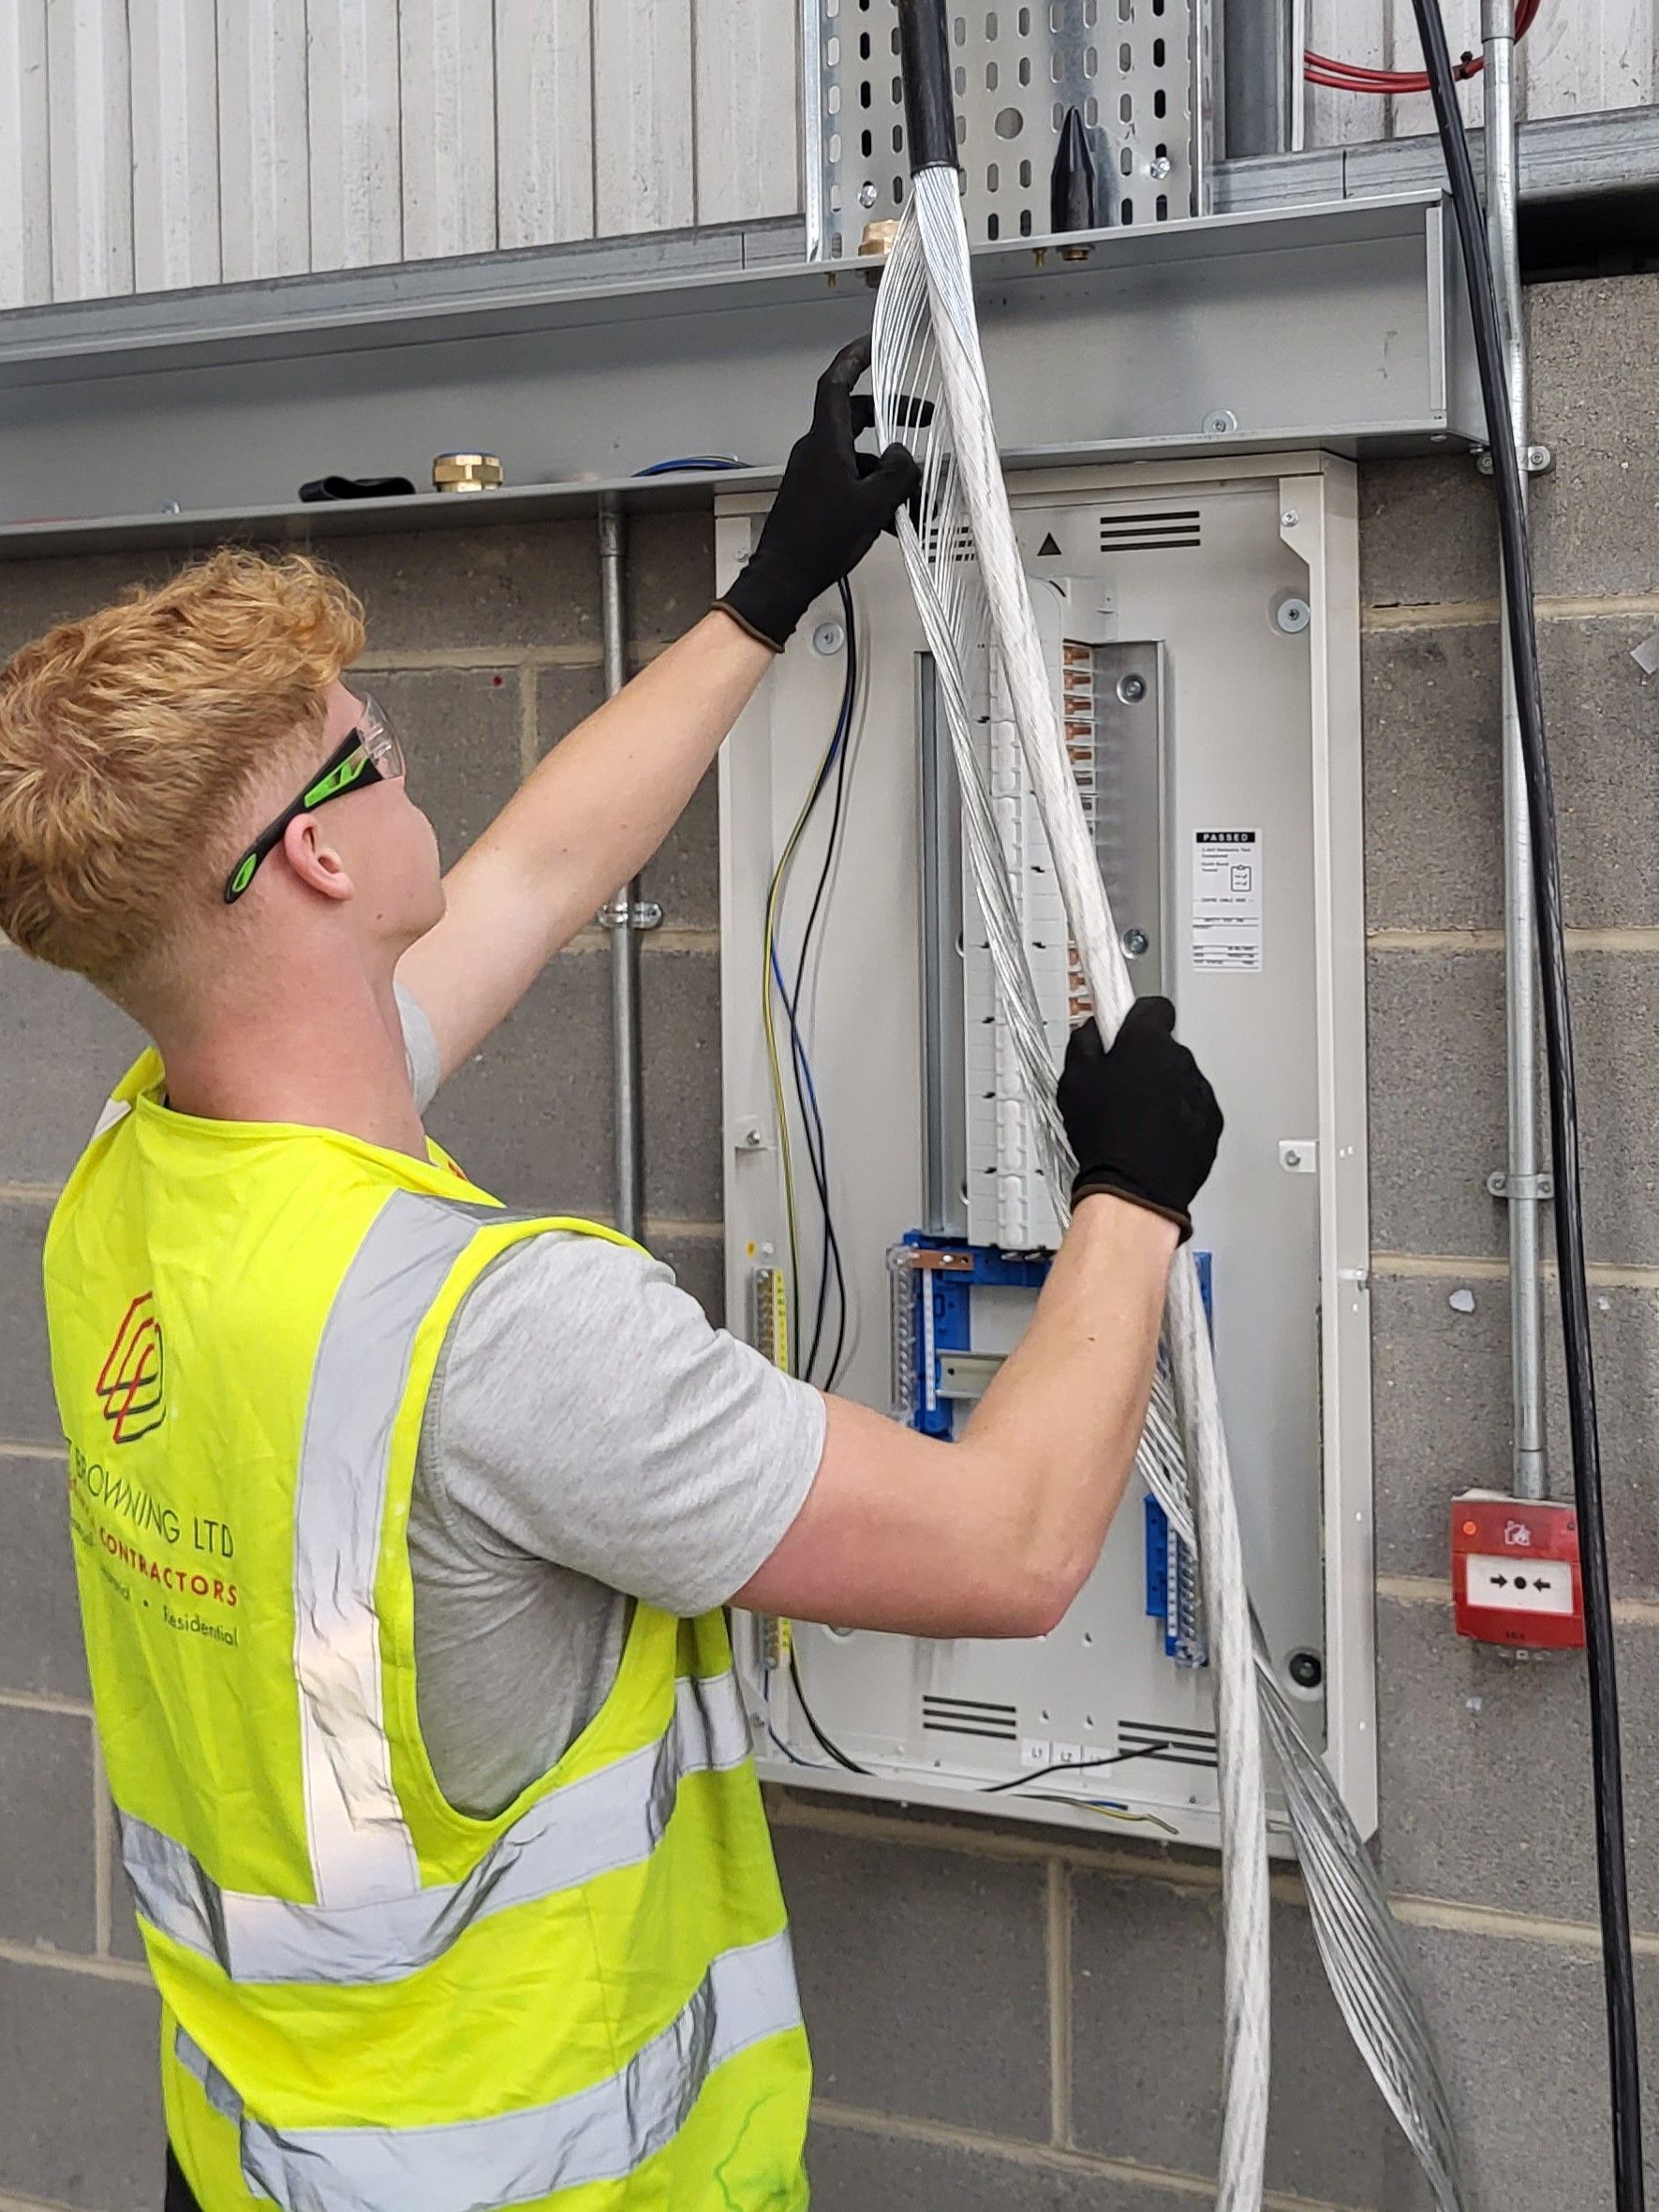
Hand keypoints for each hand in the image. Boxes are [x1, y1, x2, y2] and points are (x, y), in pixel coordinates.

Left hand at [715, 336, 920, 650]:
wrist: (783, 580)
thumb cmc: (818, 544)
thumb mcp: (873, 506)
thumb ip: (897, 473)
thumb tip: (904, 456)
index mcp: (826, 443)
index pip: (836, 383)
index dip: (854, 358)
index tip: (873, 344)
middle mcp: (817, 451)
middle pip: (856, 418)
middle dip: (891, 417)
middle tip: (922, 420)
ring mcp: (814, 474)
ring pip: (860, 458)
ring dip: (889, 474)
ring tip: (916, 501)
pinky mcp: (815, 496)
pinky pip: (851, 483)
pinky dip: (874, 495)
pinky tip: (896, 522)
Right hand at [1058, 999, 1222, 1241]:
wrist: (1136, 1188)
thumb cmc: (1106, 1138)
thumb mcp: (1073, 1082)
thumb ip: (1083, 1044)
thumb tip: (1089, 1032)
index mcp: (1147, 1042)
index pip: (1154, 1008)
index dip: (1136, 1019)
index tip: (1125, 1028)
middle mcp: (1181, 1060)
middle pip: (1165, 1048)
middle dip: (1146, 1062)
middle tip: (1121, 1088)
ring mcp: (1201, 1091)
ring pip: (1181, 1079)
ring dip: (1163, 1091)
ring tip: (1136, 1120)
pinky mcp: (1213, 1121)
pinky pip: (1195, 1109)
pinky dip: (1180, 1118)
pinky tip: (1155, 1137)